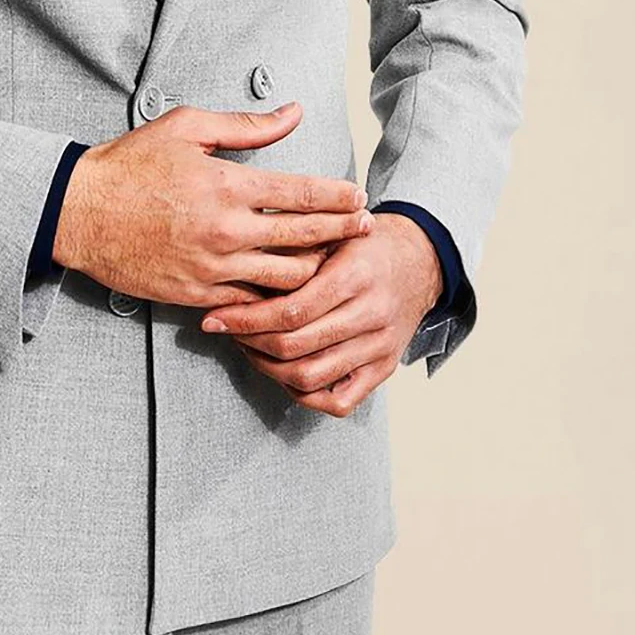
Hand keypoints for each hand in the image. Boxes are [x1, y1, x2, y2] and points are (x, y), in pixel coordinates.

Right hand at [52, 101, 373, 311]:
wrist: (77, 212)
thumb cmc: (128, 164)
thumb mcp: (186, 127)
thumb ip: (246, 125)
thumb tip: (293, 113)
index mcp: (227, 186)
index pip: (303, 194)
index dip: (339, 198)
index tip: (360, 198)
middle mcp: (226, 231)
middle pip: (305, 238)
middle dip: (343, 233)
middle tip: (365, 229)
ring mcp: (212, 268)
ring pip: (286, 279)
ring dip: (315, 270)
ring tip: (332, 260)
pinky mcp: (196, 296)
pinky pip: (251, 304)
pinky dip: (275, 298)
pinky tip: (289, 290)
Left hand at [197, 211, 443, 415]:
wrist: (419, 259)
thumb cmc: (363, 243)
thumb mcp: (330, 232)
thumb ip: (291, 251)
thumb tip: (235, 269)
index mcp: (355, 276)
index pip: (291, 310)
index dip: (246, 318)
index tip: (214, 317)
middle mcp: (371, 315)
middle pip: (296, 347)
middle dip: (249, 341)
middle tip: (225, 329)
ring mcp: (380, 347)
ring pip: (310, 377)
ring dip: (268, 368)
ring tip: (248, 347)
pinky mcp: (384, 368)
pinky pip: (339, 401)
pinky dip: (303, 394)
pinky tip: (282, 372)